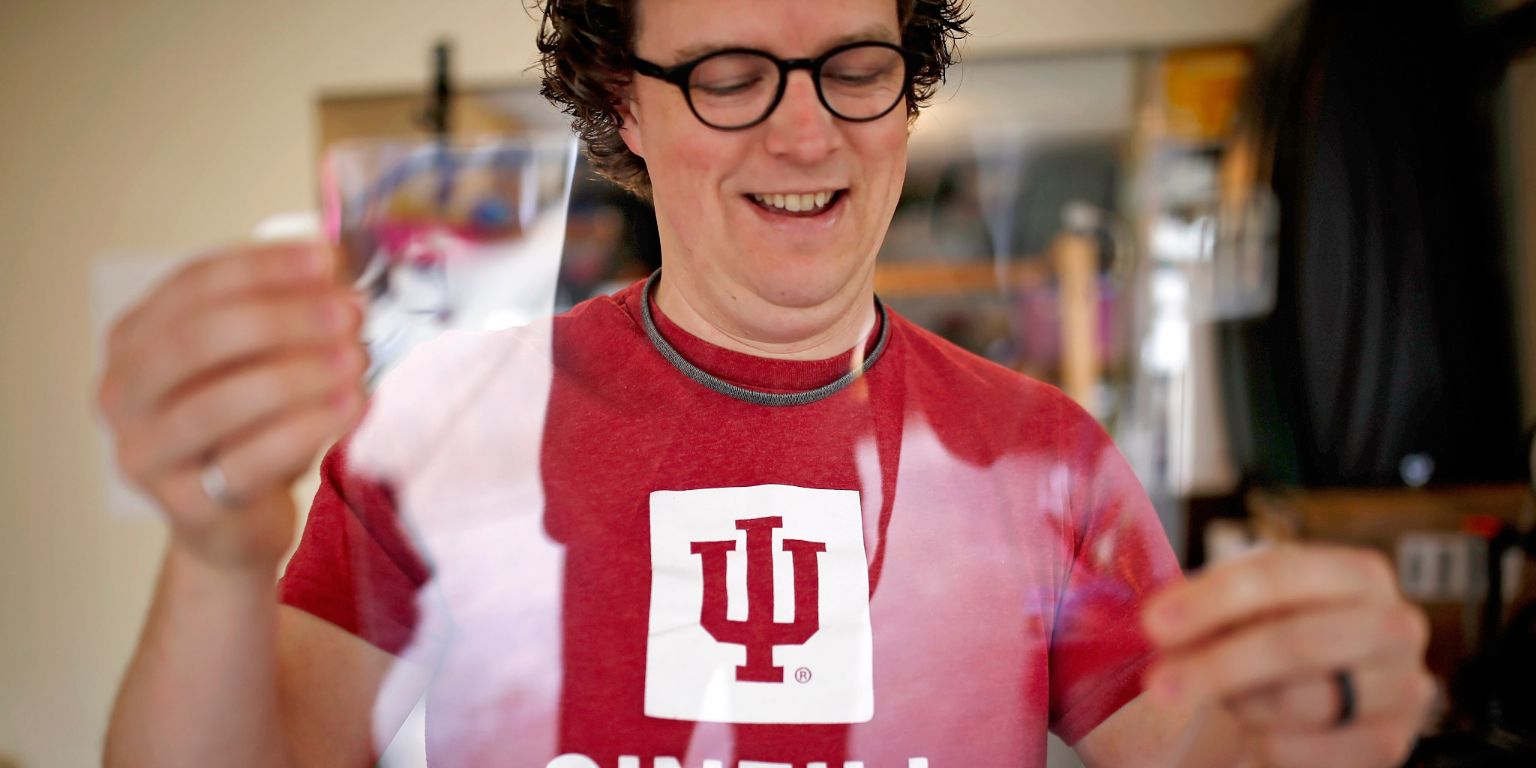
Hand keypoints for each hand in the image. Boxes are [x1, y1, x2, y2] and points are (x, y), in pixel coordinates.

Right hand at [98, 242, 365, 570]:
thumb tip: (337, 268)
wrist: (236, 523)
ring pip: (218, 404)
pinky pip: (248, 461)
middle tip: (347, 313)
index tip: (328, 260)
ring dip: (298, 374)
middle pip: (197, 339)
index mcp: (134, 340)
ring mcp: (145, 453)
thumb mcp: (259, 362)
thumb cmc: (247, 431)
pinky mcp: (185, 505)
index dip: (264, 268)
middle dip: (282, 319)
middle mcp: (122, 393)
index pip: (193, 285)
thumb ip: (286, 315)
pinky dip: (307, 428)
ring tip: (357, 359)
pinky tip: (352, 404)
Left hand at [1142, 545, 1434, 767]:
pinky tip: (1254, 731)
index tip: (1155, 623)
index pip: (1283, 575)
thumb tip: (1160, 622)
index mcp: (1359, 574)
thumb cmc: (1273, 635)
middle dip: (1220, 664)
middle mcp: (1395, 625)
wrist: (1313, 693)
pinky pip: (1312, 750)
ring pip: (1304, 701)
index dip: (1215, 599)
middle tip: (1159, 683)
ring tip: (1220, 698)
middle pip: (1299, 642)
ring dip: (1242, 703)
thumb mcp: (1247, 608)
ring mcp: (1403, 687)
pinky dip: (1268, 743)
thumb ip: (1213, 607)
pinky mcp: (1390, 742)